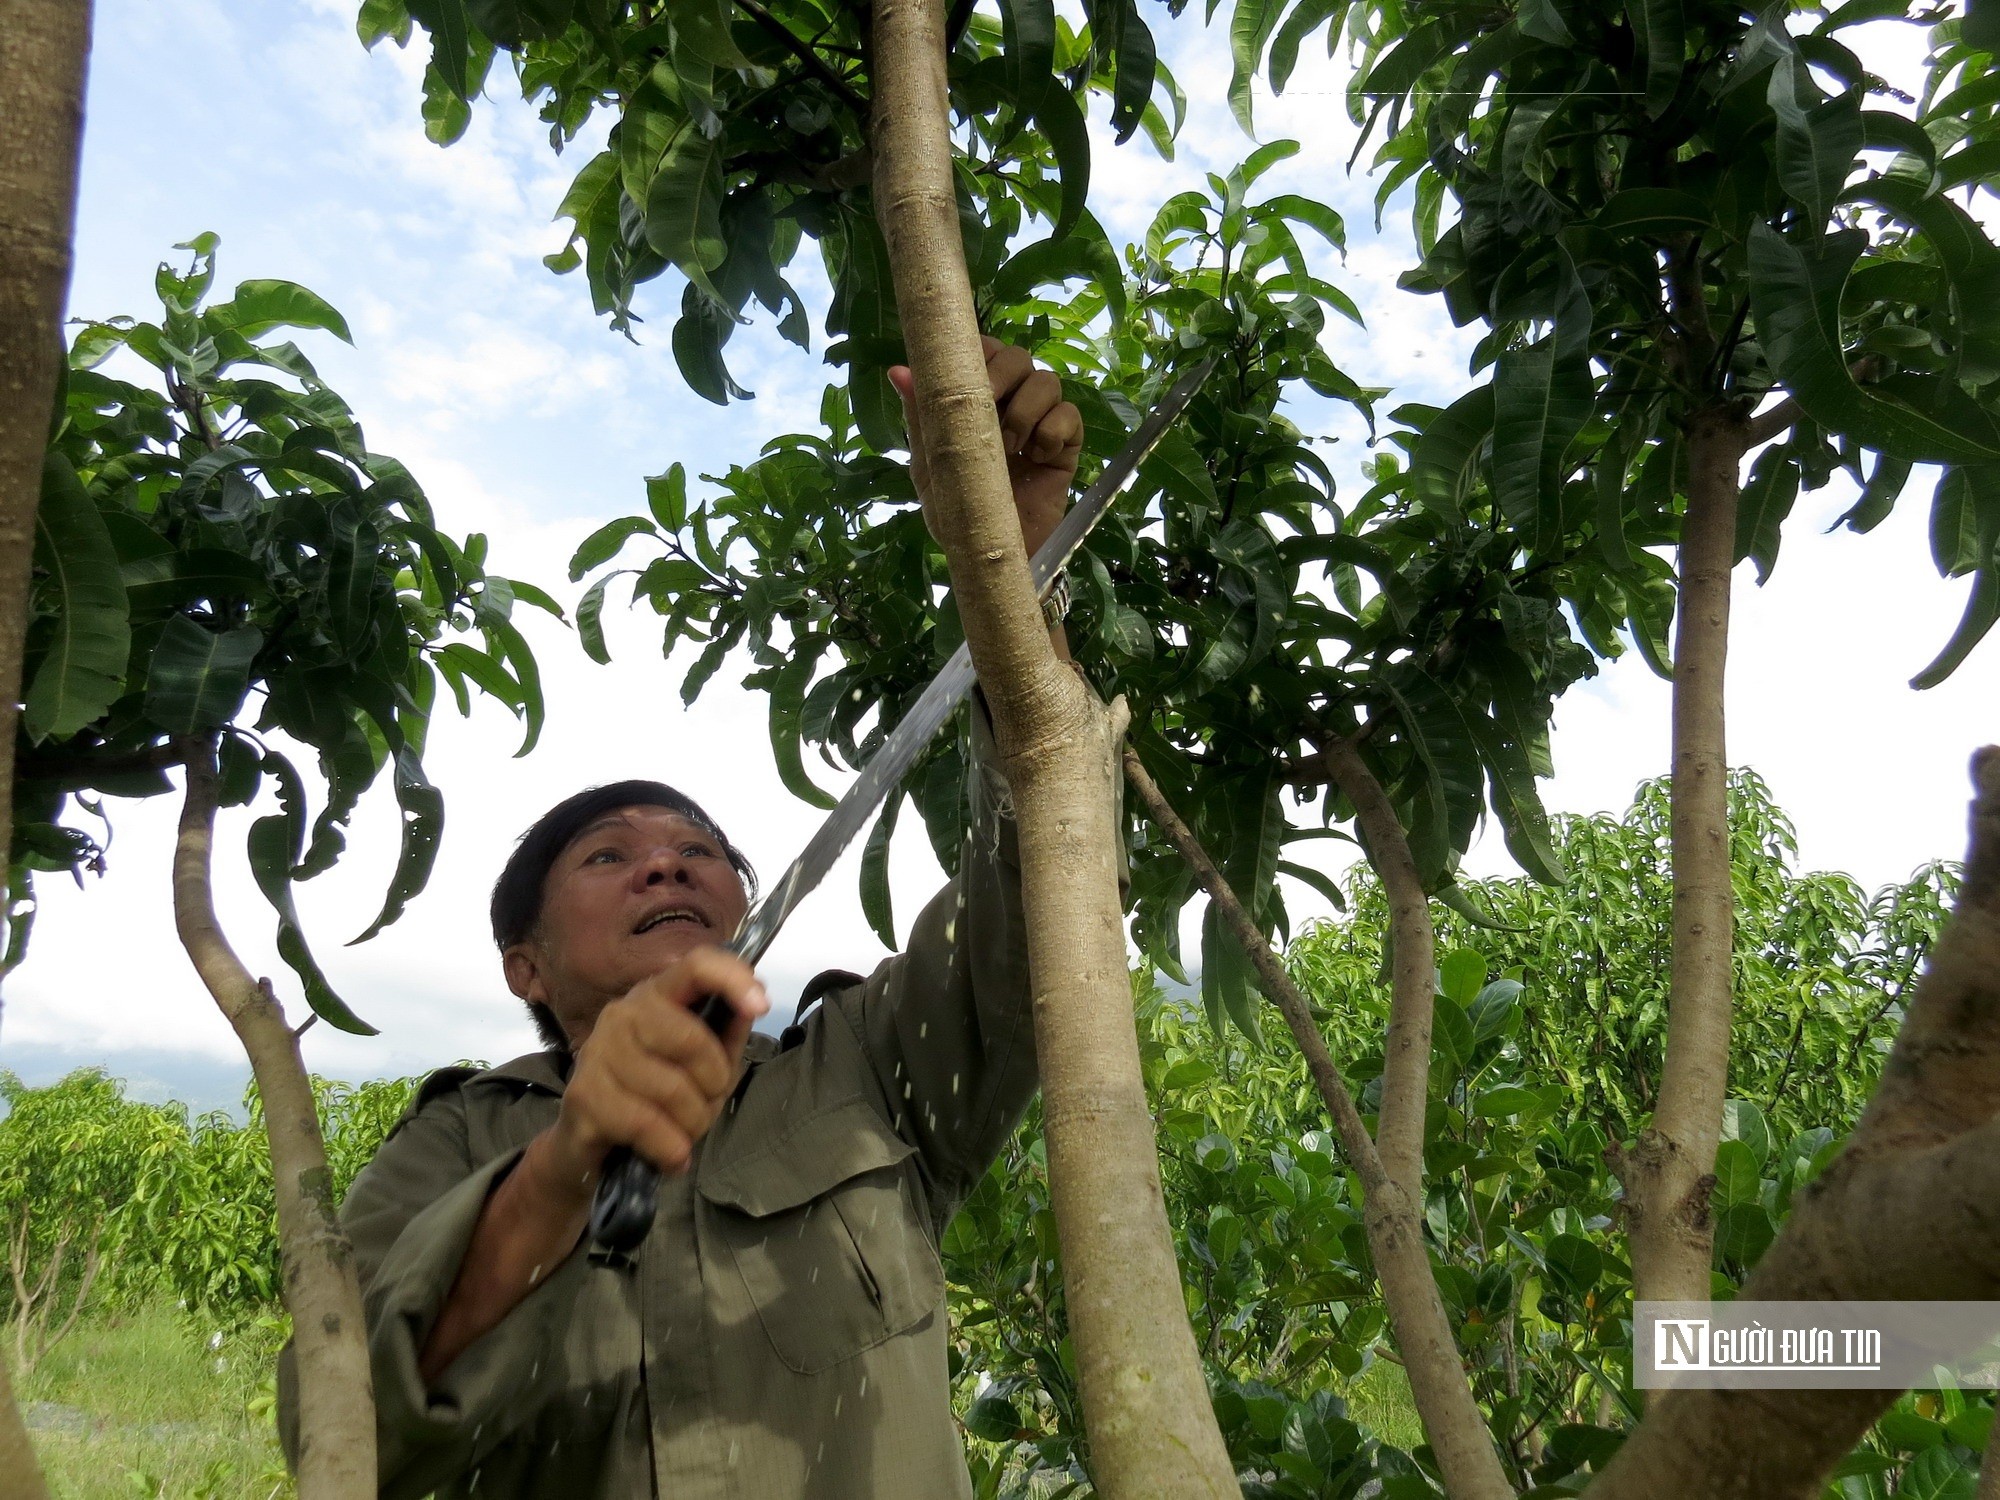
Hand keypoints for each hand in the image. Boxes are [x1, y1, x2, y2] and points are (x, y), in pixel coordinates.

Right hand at [547, 947, 768, 1185]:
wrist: (588, 1146)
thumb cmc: (655, 1099)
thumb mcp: (703, 1067)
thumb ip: (726, 1035)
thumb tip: (755, 1002)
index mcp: (656, 996)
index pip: (695, 965)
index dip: (732, 978)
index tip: (761, 1006)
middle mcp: (622, 1015)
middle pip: (690, 1038)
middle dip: (713, 1083)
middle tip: (708, 1104)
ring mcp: (597, 1053)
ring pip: (671, 1089)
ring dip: (693, 1123)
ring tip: (685, 1133)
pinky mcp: (583, 1096)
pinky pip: (646, 1123)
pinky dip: (670, 1148)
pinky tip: (671, 1155)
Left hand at [889, 337, 1084, 557]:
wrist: (992, 555)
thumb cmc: (958, 512)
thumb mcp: (931, 465)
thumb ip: (921, 416)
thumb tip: (897, 371)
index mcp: (976, 400)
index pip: (984, 350)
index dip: (981, 351)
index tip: (969, 376)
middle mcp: (1010, 403)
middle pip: (1019, 356)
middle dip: (1004, 376)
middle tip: (989, 410)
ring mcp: (1040, 423)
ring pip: (1048, 380)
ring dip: (1027, 407)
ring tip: (1011, 446)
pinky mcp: (1065, 447)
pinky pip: (1070, 415)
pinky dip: (1054, 430)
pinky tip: (1038, 457)